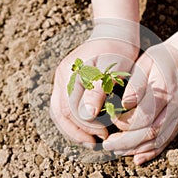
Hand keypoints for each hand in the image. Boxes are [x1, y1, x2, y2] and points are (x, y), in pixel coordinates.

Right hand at [50, 20, 139, 147]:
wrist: (115, 35)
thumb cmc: (118, 52)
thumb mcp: (112, 69)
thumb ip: (98, 90)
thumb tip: (87, 115)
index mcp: (70, 72)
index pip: (71, 109)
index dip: (86, 126)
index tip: (105, 134)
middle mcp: (62, 76)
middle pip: (61, 113)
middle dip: (78, 132)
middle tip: (97, 143)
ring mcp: (62, 79)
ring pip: (59, 113)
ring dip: (73, 130)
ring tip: (90, 141)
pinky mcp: (67, 83)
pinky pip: (63, 107)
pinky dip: (73, 122)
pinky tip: (86, 130)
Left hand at [103, 39, 177, 164]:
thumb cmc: (162, 59)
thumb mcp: (146, 63)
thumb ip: (136, 83)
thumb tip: (125, 104)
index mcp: (166, 90)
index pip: (145, 114)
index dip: (125, 122)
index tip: (111, 119)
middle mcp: (176, 107)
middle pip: (151, 133)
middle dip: (126, 142)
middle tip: (107, 144)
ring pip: (159, 141)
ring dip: (136, 149)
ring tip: (116, 150)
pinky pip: (167, 141)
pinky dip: (151, 152)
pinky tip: (137, 158)